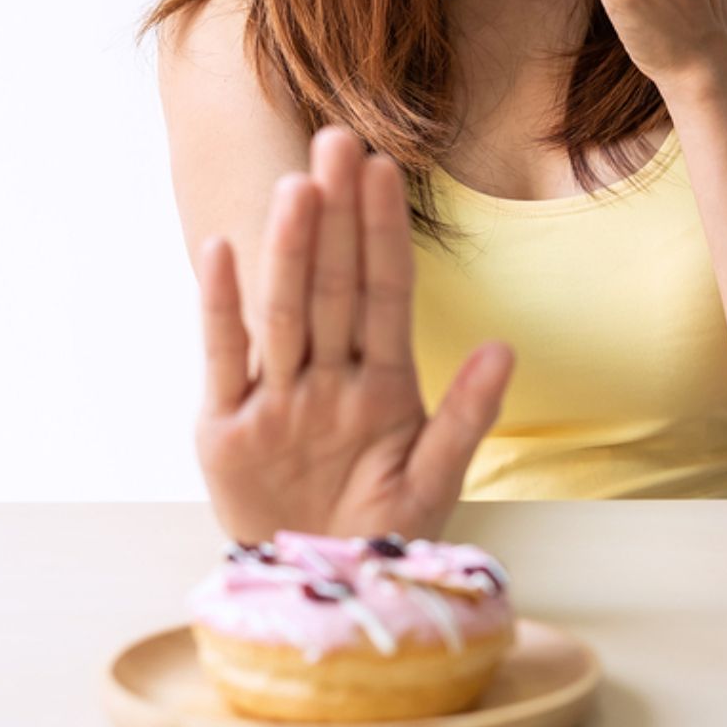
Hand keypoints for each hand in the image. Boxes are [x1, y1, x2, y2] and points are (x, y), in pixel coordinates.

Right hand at [194, 125, 514, 543]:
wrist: (320, 585)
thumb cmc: (381, 527)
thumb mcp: (434, 478)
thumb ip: (466, 415)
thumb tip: (506, 349)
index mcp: (382, 382)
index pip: (385, 291)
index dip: (385, 232)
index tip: (385, 168)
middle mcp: (327, 377)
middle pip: (334, 284)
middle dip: (338, 216)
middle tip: (336, 141)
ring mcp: (277, 398)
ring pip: (285, 311)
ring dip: (291, 251)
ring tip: (298, 188)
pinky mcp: (225, 429)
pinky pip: (225, 359)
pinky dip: (221, 309)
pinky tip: (223, 250)